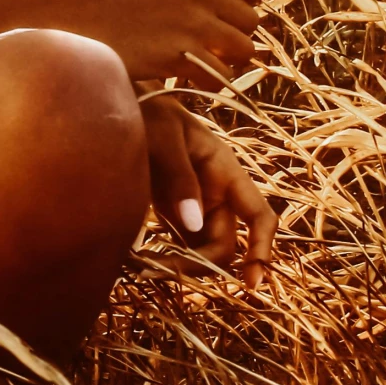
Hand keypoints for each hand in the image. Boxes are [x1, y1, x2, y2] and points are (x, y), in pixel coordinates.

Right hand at [70, 0, 267, 83]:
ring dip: (224, 60)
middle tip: (199, 41)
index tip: (220, 15)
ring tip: (195, 57)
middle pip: (253, 21)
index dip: (244, 3)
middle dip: (231, 35)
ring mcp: (191, 18)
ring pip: (244, 50)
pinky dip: (206, 81)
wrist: (79, 25)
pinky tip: (182, 72)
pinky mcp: (181, 53)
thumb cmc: (127, 1)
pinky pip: (221, 76)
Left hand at [142, 97, 278, 289]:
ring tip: (140, 267)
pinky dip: (164, 257)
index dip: (262, 249)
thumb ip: (179, 176)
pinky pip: (178, 246)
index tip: (252, 281)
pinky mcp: (173, 213)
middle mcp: (216, 195)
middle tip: (154, 269)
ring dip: (178, 267)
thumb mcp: (163, 135)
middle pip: (223, 246)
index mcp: (226, 172)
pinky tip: (136, 260)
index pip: (260, 216)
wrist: (123, 103)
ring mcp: (195, 206)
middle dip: (197, 265)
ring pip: (200, 252)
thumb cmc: (148, 110)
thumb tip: (193, 224)